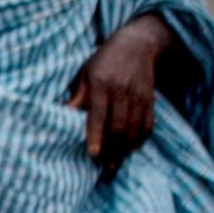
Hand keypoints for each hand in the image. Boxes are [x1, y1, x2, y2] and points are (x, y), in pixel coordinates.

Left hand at [65, 21, 164, 173]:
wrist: (138, 44)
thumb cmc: (103, 61)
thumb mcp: (84, 73)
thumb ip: (77, 96)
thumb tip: (62, 116)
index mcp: (101, 82)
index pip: (99, 113)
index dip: (96, 135)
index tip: (92, 154)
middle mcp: (122, 90)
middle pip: (119, 126)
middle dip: (111, 149)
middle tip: (103, 167)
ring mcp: (139, 96)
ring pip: (134, 129)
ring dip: (125, 150)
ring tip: (114, 165)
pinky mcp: (151, 100)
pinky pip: (148, 126)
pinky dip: (139, 141)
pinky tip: (130, 151)